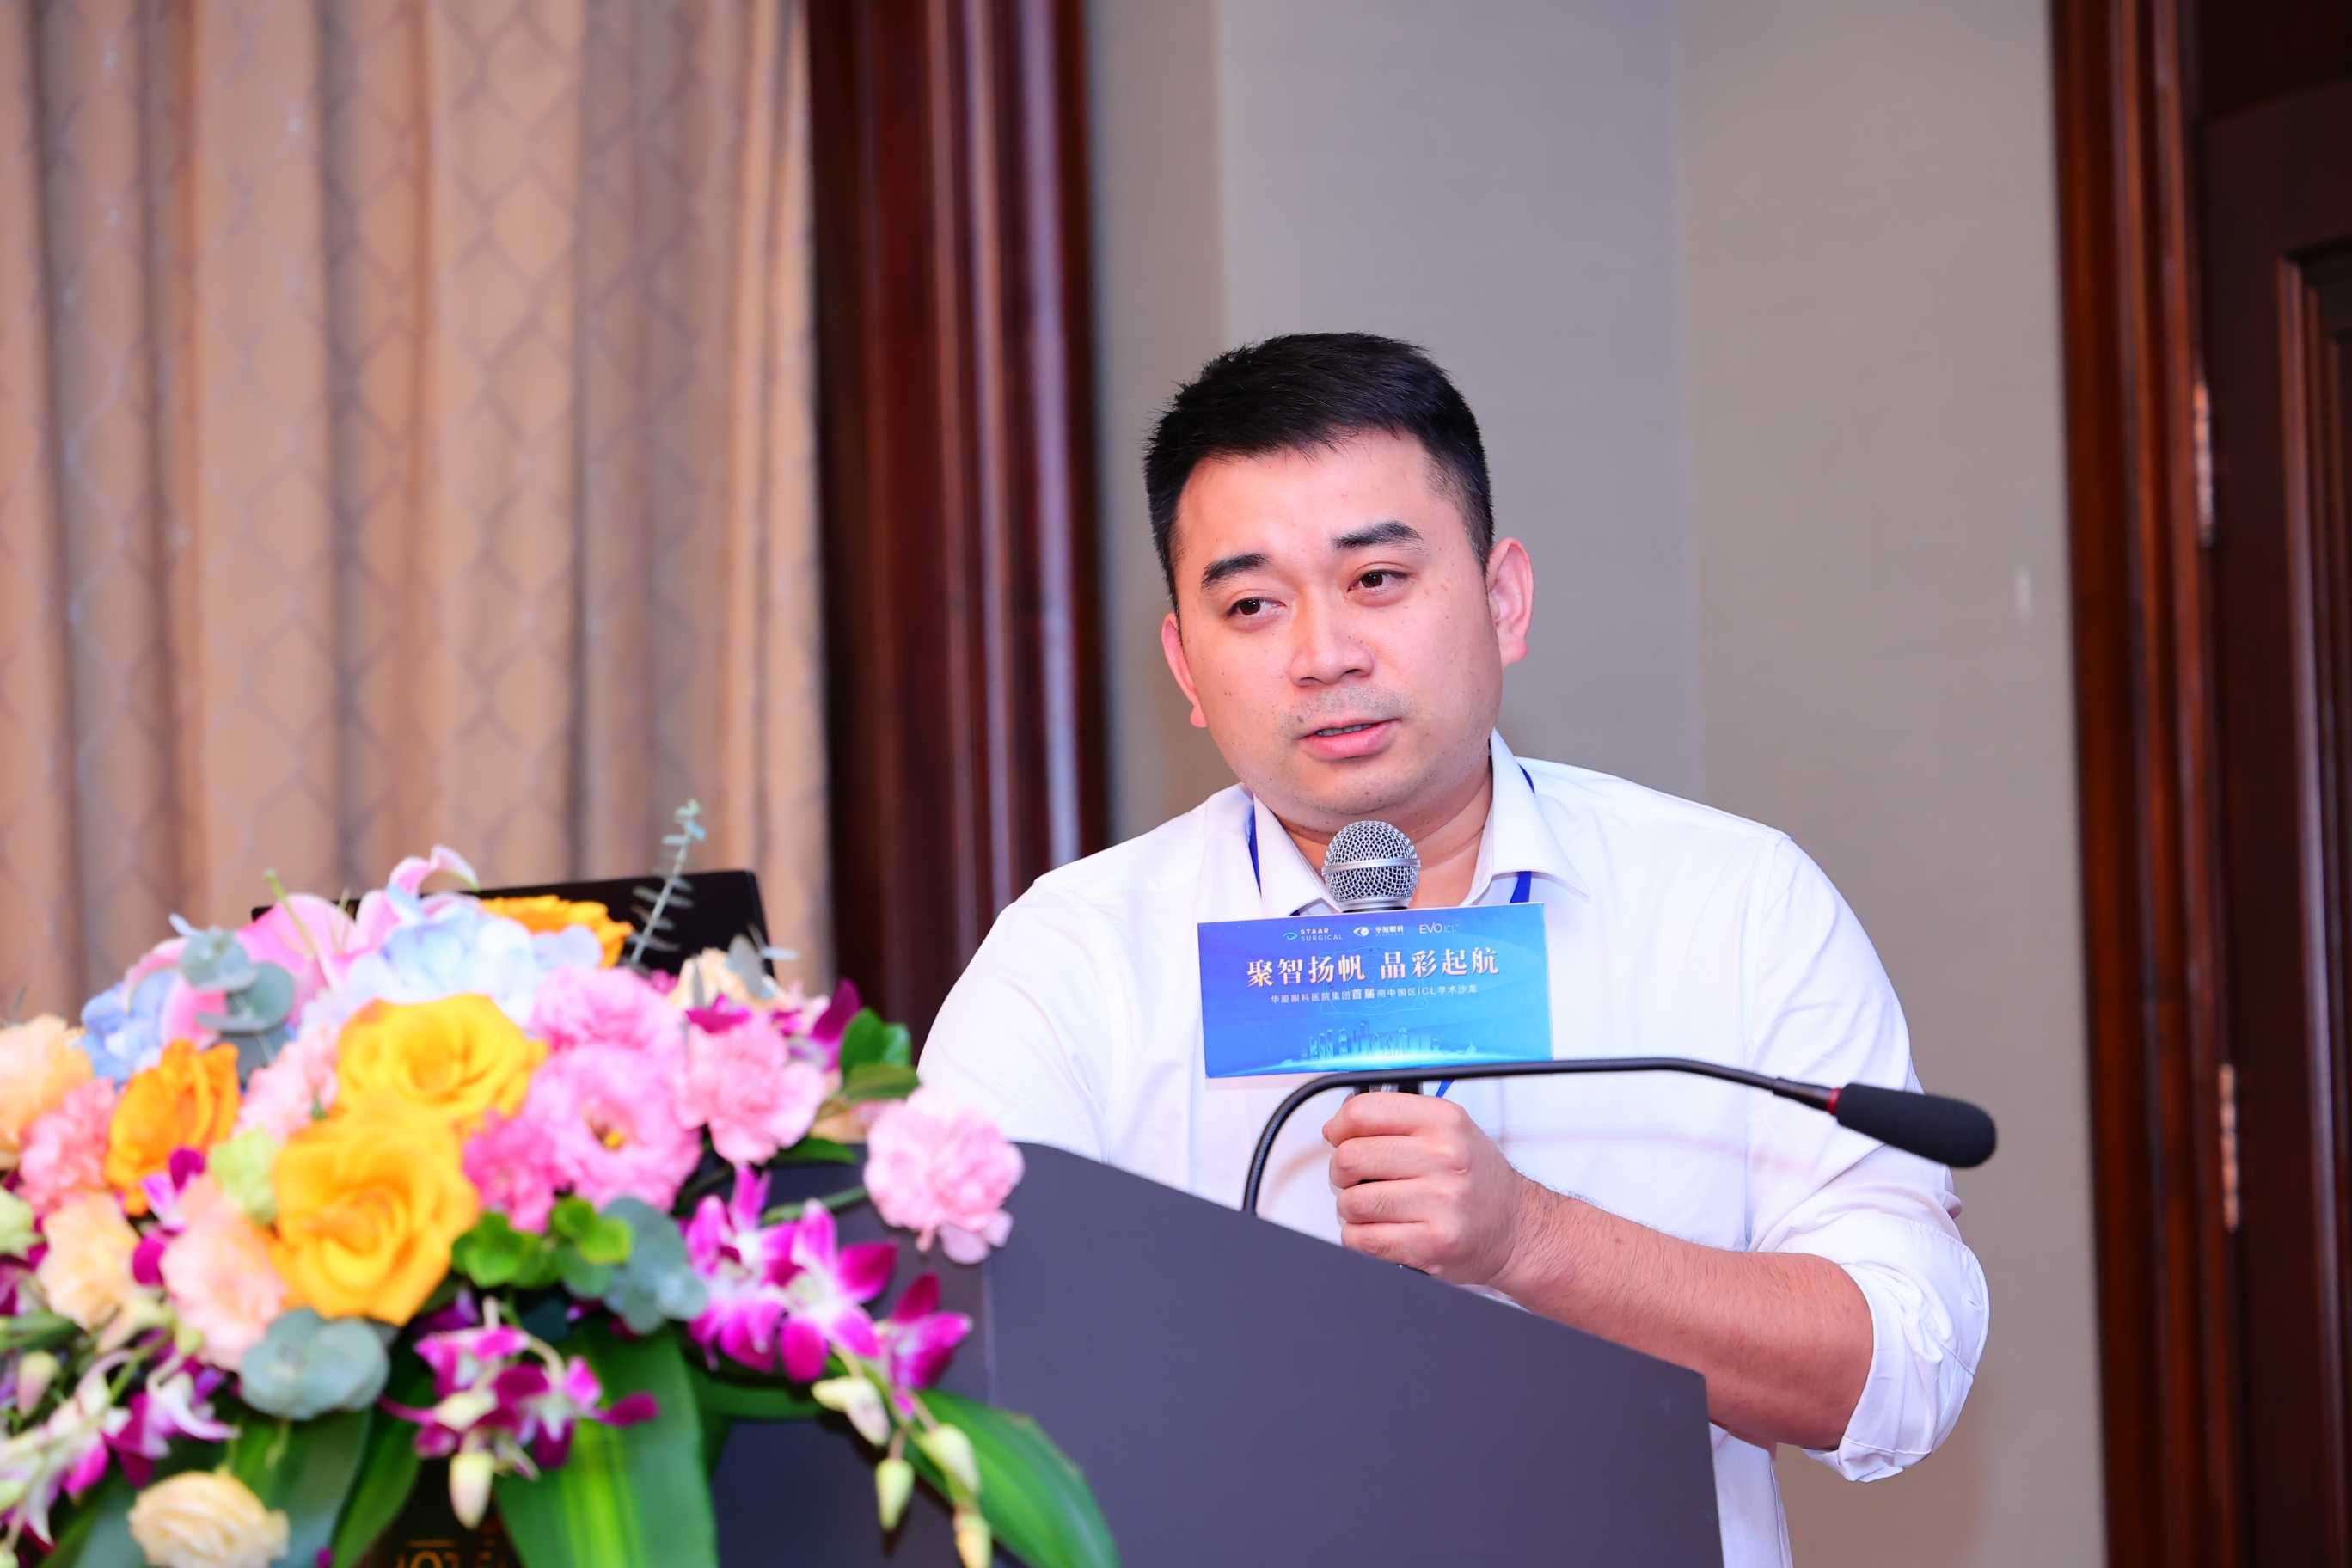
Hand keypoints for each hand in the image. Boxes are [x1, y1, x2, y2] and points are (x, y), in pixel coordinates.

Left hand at [1322, 1091, 1532, 1285]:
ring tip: (1378, 1207)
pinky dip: (1360, 1237)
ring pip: (1351, 1202)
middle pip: (1349, 1158)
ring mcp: (1440, 1203)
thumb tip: (1338, 1122)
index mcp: (1444, 1121)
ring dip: (1354, 1209)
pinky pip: (1361, 1239)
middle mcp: (1445, 1158)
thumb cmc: (1475, 1179)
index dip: (1339, 1127)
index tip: (1340, 1137)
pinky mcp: (1431, 1244)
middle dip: (1343, 1171)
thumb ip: (1395, 1117)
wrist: (1516, 1227)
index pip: (1363, 1112)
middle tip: (1358, 1178)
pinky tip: (1382, 1229)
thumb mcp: (1447, 1129)